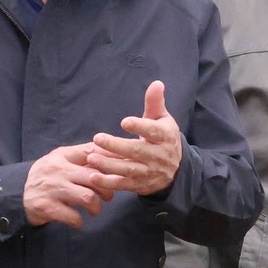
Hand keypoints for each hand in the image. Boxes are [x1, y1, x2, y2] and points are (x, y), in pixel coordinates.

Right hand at [24, 143, 122, 228]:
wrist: (16, 195)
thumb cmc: (45, 177)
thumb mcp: (59, 160)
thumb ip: (80, 156)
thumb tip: (110, 151)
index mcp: (62, 156)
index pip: (91, 152)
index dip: (110, 159)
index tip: (123, 168)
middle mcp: (58, 170)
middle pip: (94, 177)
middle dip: (107, 189)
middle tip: (108, 197)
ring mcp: (52, 189)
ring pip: (87, 197)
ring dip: (96, 207)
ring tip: (95, 210)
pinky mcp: (47, 207)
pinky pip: (73, 216)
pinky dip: (79, 221)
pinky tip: (78, 220)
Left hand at [86, 80, 185, 196]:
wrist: (175, 170)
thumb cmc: (163, 138)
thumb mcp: (162, 119)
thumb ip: (155, 103)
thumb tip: (156, 83)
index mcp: (164, 136)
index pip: (153, 131)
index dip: (140, 127)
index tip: (124, 122)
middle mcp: (158, 155)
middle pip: (137, 151)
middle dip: (117, 146)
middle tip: (97, 138)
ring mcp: (148, 172)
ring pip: (128, 169)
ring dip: (109, 165)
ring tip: (91, 157)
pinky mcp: (139, 185)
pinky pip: (123, 185)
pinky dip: (108, 182)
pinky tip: (93, 177)